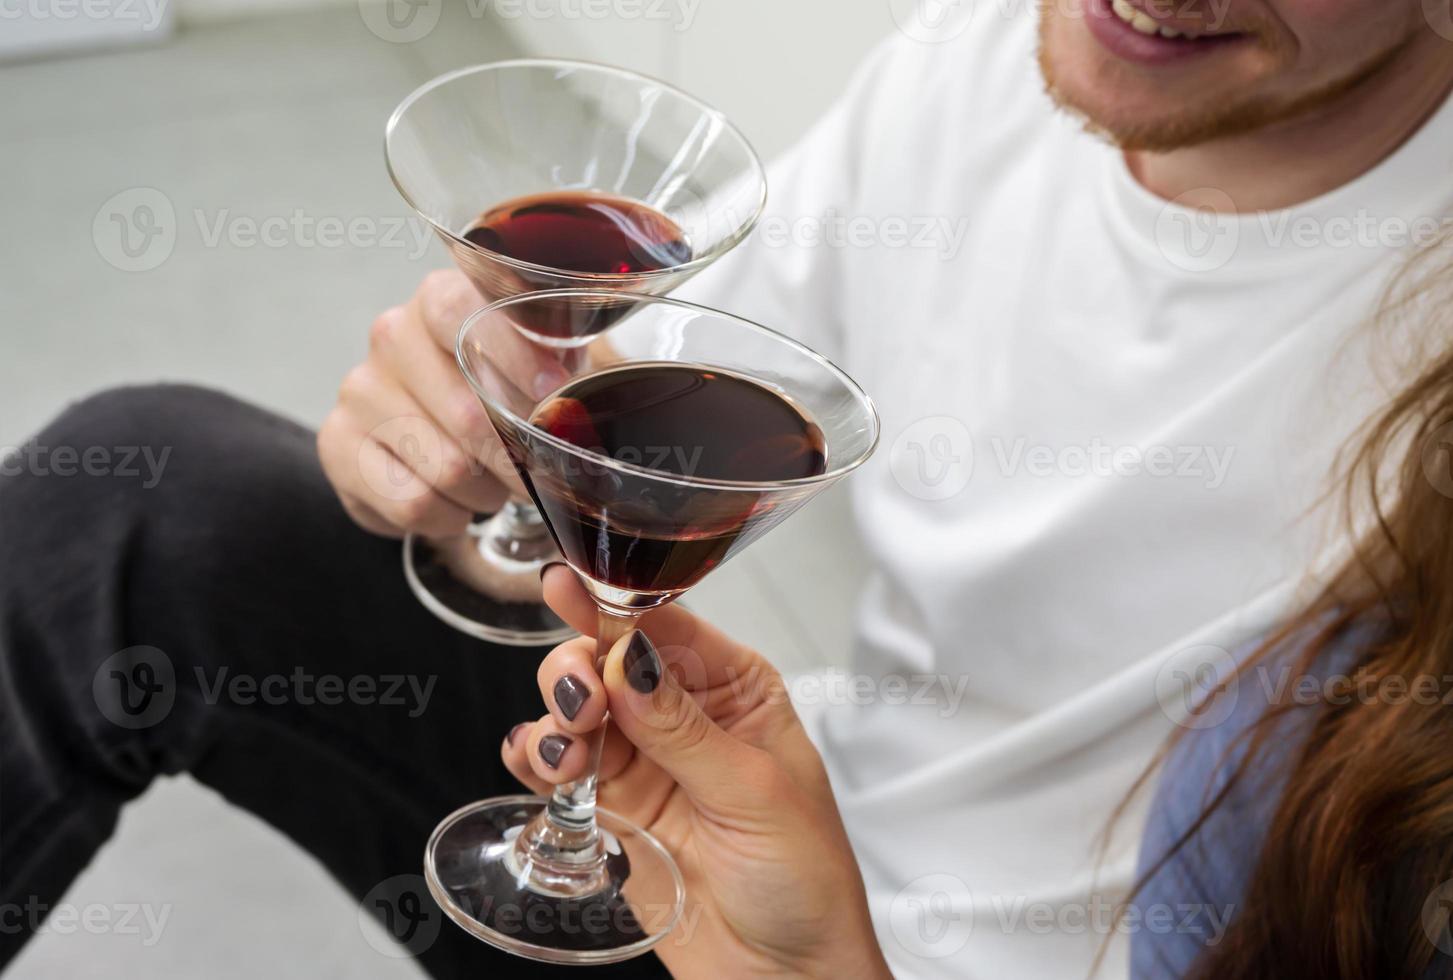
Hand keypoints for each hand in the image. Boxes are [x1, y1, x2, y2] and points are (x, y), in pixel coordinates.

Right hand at [317, 269, 567, 536]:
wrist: (426, 428)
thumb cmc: (496, 387)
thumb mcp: (539, 361)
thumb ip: (560, 361)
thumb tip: (577, 401)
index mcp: (438, 300)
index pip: (459, 313)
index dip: (511, 355)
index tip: (554, 393)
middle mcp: (391, 337)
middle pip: (465, 412)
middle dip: (517, 460)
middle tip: (539, 477)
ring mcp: (359, 391)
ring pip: (446, 467)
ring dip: (486, 492)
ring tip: (492, 487)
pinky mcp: (338, 444)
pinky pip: (413, 502)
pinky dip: (449, 517)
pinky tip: (455, 504)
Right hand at [501, 566, 893, 979]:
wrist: (785, 979)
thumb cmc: (805, 881)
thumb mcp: (754, 793)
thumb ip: (684, 729)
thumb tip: (633, 661)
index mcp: (737, 690)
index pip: (667, 626)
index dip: (615, 604)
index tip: (568, 586)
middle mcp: (684, 716)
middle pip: (608, 658)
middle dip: (580, 669)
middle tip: (582, 705)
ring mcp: (645, 763)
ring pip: (577, 708)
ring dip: (558, 717)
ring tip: (570, 752)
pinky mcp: (613, 809)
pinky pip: (559, 767)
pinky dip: (538, 758)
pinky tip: (542, 767)